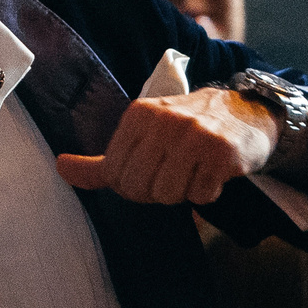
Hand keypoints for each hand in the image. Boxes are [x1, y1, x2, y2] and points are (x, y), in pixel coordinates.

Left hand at [55, 85, 275, 204]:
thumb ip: (102, 161)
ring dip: (182, 192)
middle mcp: (165, 121)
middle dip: (155, 192)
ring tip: (193, 172)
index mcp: (139, 115)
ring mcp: (195, 135)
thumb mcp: (143, 136)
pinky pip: (200, 195)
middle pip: (139, 188)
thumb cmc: (188, 129)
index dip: (131, 185)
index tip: (150, 173)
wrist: (247, 112)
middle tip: (173, 175)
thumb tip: (61, 168)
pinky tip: (213, 174)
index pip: (114, 174)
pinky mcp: (222, 153)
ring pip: (168, 194)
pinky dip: (206, 193)